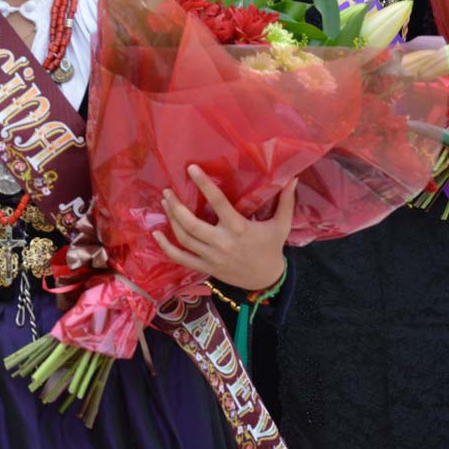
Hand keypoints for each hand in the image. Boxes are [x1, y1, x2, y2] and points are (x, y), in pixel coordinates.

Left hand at [152, 164, 293, 291]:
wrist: (266, 280)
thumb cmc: (271, 248)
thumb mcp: (281, 225)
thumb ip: (285, 202)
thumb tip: (292, 178)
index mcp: (238, 228)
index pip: (218, 202)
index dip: (203, 184)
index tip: (190, 169)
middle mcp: (222, 242)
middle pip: (192, 224)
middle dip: (176, 206)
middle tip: (167, 191)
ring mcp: (211, 256)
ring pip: (184, 238)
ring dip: (171, 220)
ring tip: (165, 203)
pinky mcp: (205, 267)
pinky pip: (181, 258)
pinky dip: (166, 247)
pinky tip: (156, 234)